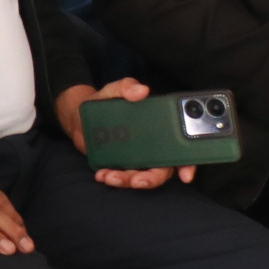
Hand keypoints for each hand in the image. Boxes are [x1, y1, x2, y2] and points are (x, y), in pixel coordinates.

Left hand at [57, 80, 185, 188]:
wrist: (79, 114)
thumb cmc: (104, 101)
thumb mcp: (114, 91)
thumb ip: (126, 87)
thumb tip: (140, 90)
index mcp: (159, 130)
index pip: (181, 150)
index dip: (188, 165)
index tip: (186, 176)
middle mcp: (152, 148)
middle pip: (161, 170)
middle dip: (151, 179)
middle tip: (137, 180)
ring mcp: (136, 158)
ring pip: (140, 177)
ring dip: (128, 181)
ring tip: (110, 177)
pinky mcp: (119, 164)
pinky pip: (121, 176)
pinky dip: (113, 178)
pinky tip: (101, 174)